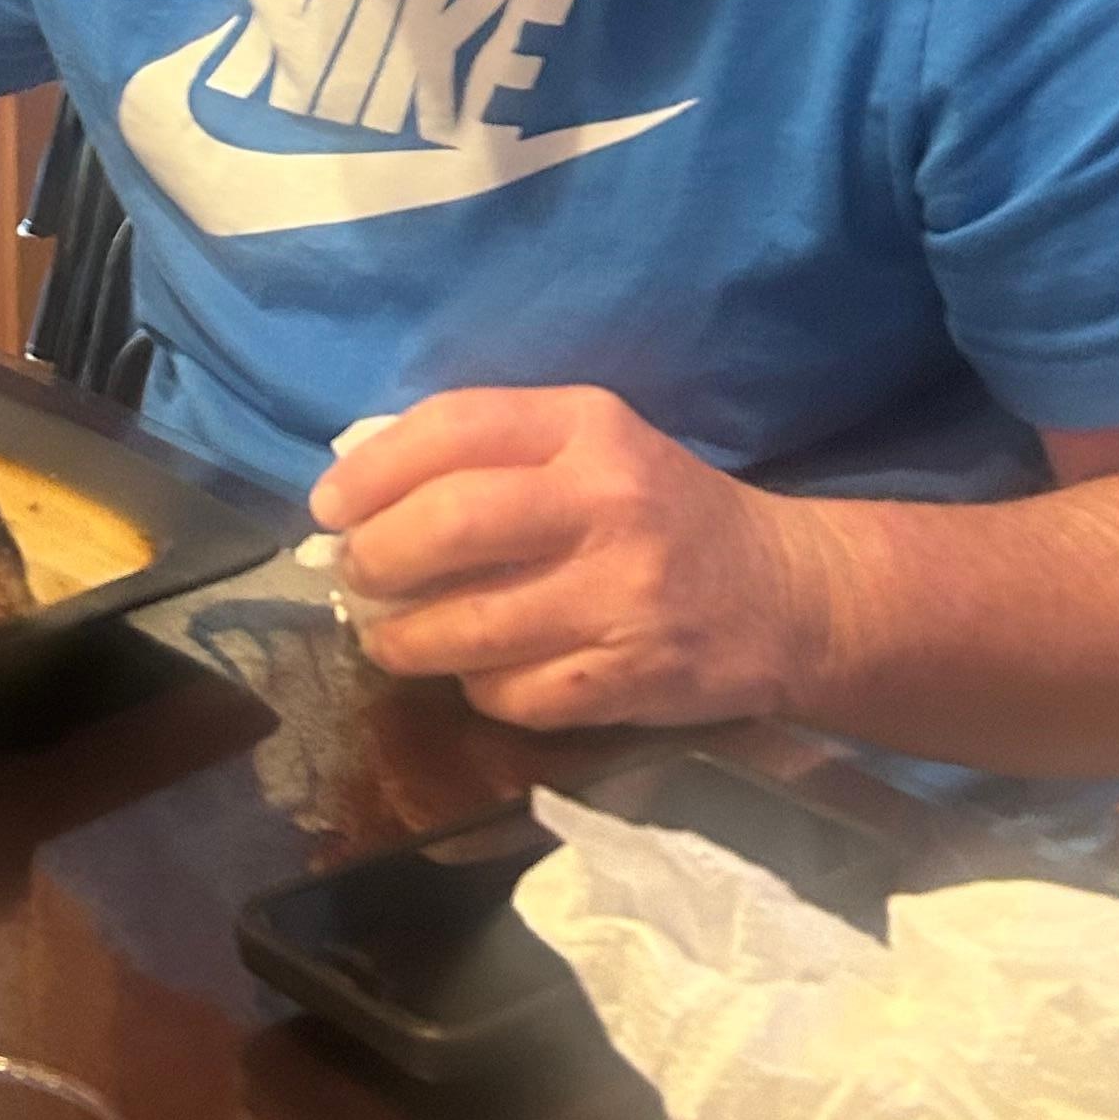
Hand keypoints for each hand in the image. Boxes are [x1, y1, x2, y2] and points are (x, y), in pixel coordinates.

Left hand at [309, 386, 827, 733]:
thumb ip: (491, 452)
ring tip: (389, 635)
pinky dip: (476, 687)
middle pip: (449, 524)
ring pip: (468, 625)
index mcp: (589, 426)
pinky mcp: (630, 678)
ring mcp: (622, 596)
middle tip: (356, 575)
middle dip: (376, 557)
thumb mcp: (591, 447)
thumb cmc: (660, 512)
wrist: (787, 596)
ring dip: (403, 638)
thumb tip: (358, 486)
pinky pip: (511, 693)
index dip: (370, 470)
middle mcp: (607, 502)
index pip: (452, 427)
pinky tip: (479, 671)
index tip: (331, 506)